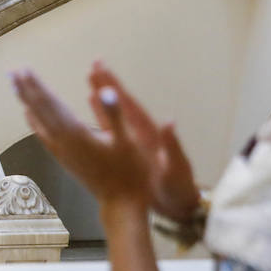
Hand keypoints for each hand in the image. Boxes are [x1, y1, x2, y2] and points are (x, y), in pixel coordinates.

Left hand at [11, 68, 152, 208]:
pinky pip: (44, 136)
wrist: (122, 205)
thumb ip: (114, 115)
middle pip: (40, 111)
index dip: (37, 86)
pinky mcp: (65, 159)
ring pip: (39, 122)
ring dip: (27, 103)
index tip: (23, 71)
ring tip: (15, 87)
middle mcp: (63, 142)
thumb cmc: (132, 173)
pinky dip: (34, 122)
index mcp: (77, 134)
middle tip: (12, 73)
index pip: (52, 105)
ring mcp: (62, 152)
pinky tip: (29, 115)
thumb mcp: (129, 141)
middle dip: (27, 90)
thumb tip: (105, 91)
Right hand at [87, 62, 199, 219]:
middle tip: (94, 64)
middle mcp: (142, 132)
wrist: (181, 206)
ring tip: (90, 78)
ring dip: (103, 96)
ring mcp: (135, 140)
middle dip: (108, 84)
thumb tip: (170, 122)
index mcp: (151, 134)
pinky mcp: (129, 150)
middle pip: (122, 104)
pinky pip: (111, 128)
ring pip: (116, 113)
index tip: (103, 70)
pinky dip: (101, 114)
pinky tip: (91, 105)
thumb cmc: (180, 189)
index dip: (116, 89)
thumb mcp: (177, 169)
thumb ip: (173, 146)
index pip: (130, 106)